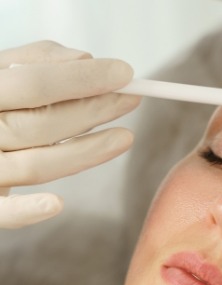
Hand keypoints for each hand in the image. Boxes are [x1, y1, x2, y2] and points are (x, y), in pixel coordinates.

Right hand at [0, 41, 140, 227]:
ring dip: (87, 152)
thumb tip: (85, 59)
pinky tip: (57, 204)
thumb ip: (35, 63)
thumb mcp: (0, 74)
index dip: (83, 78)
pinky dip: (27, 210)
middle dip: (92, 110)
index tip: (125, 73)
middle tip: (132, 99)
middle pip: (41, 123)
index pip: (35, 83)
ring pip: (36, 164)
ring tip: (125, 137)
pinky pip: (2, 212)